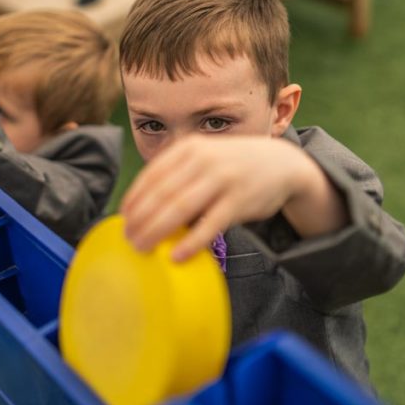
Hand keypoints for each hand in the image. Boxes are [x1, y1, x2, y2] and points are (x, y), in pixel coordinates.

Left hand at [121, 135, 341, 261]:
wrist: (281, 163)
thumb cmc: (232, 165)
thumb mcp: (204, 157)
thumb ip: (178, 175)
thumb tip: (143, 208)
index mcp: (189, 148)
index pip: (151, 175)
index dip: (134, 199)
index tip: (123, 219)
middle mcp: (203, 160)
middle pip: (161, 194)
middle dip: (140, 219)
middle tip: (128, 240)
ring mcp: (222, 180)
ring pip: (180, 208)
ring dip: (156, 231)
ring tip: (143, 248)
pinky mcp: (239, 201)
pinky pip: (209, 225)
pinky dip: (191, 242)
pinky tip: (176, 256)